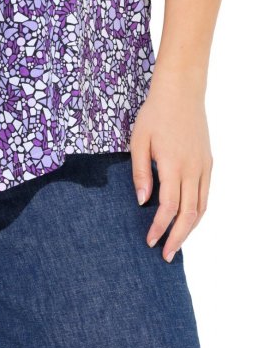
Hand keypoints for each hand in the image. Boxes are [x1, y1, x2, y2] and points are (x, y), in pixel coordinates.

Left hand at [129, 72, 212, 261]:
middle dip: (177, 238)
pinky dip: (198, 212)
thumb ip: (140, 172)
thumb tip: (141, 202)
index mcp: (173, 165)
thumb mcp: (139, 140)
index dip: (159, 228)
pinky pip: (206, 195)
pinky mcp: (208, 163)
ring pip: (201, 208)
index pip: (168, 208)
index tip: (149, 240)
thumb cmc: (155, 113)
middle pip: (188, 215)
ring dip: (190, 229)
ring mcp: (203, 167)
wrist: (181, 92)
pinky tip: (188, 219)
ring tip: (177, 243)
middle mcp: (192, 170)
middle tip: (166, 255)